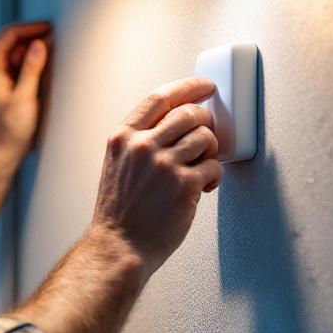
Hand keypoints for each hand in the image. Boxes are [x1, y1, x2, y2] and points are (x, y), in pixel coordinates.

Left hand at [0, 21, 51, 159]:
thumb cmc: (9, 129)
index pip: (9, 34)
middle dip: (34, 39)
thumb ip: (32, 68)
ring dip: (32, 51)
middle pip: (11, 42)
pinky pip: (15, 66)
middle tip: (55, 42)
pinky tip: (42, 69)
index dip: (31, 28)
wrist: (0, 151)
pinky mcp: (0, 84)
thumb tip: (40, 44)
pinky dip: (29, 63)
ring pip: (14, 53)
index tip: (49, 28)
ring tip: (51, 56)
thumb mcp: (24, 98)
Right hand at [91, 77, 223, 273]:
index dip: (188, 86)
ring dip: (211, 151)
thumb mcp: (117, 165)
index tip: (205, 85)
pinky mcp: (184, 185)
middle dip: (206, 122)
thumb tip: (179, 123)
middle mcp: (142, 146)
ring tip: (202, 167)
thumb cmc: (120, 213)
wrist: (119, 247)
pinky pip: (213, 167)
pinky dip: (214, 176)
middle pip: (189, 113)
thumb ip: (141, 141)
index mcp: (123, 138)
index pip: (160, 98)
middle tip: (208, 136)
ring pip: (205, 138)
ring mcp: (164, 165)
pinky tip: (204, 187)